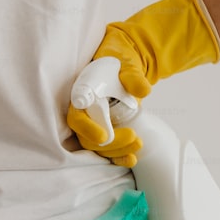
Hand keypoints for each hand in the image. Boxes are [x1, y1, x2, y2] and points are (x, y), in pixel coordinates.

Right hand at [66, 36, 152, 167]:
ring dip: (117, 151)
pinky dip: (118, 157)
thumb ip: (132, 75)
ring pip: (97, 147)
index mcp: (83, 93)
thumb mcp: (127, 62)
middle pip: (87, 137)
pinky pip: (106, 149)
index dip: (88, 128)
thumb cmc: (121, 59)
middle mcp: (84, 112)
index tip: (104, 136)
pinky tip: (132, 159)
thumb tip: (143, 91)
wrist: (125, 62)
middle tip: (133, 137)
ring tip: (138, 144)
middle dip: (111, 143)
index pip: (77, 117)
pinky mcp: (105, 129)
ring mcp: (94, 122)